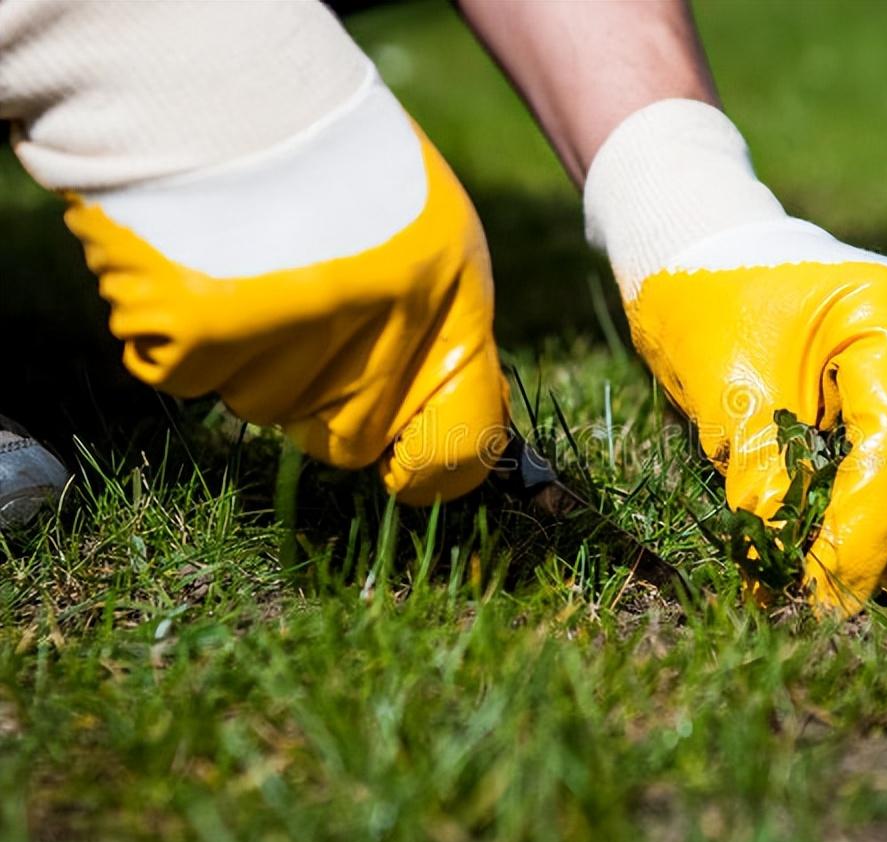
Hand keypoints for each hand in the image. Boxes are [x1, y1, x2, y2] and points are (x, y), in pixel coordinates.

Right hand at [64, 86, 507, 503]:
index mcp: (444, 306)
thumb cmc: (346, 163)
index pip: (457, 448)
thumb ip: (449, 334)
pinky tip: (203, 268)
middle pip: (346, 441)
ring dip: (256, 357)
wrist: (228, 87)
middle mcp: (371, 337)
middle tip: (308, 315)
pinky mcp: (197, 339)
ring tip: (254, 267)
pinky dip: (188, 337)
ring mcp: (282, 343)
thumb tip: (446, 436)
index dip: (436, 468)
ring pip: (264, 408)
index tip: (413, 468)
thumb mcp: (438, 238)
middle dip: (330, 398)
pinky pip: (191, 378)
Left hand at [628, 220, 886, 613]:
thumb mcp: (726, 396)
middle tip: (862, 596)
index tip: (822, 594)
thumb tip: (777, 581)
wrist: (695, 243)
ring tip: (861, 577)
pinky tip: (863, 535)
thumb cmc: (702, 302)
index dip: (864, 533)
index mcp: (884, 314)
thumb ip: (764, 485)